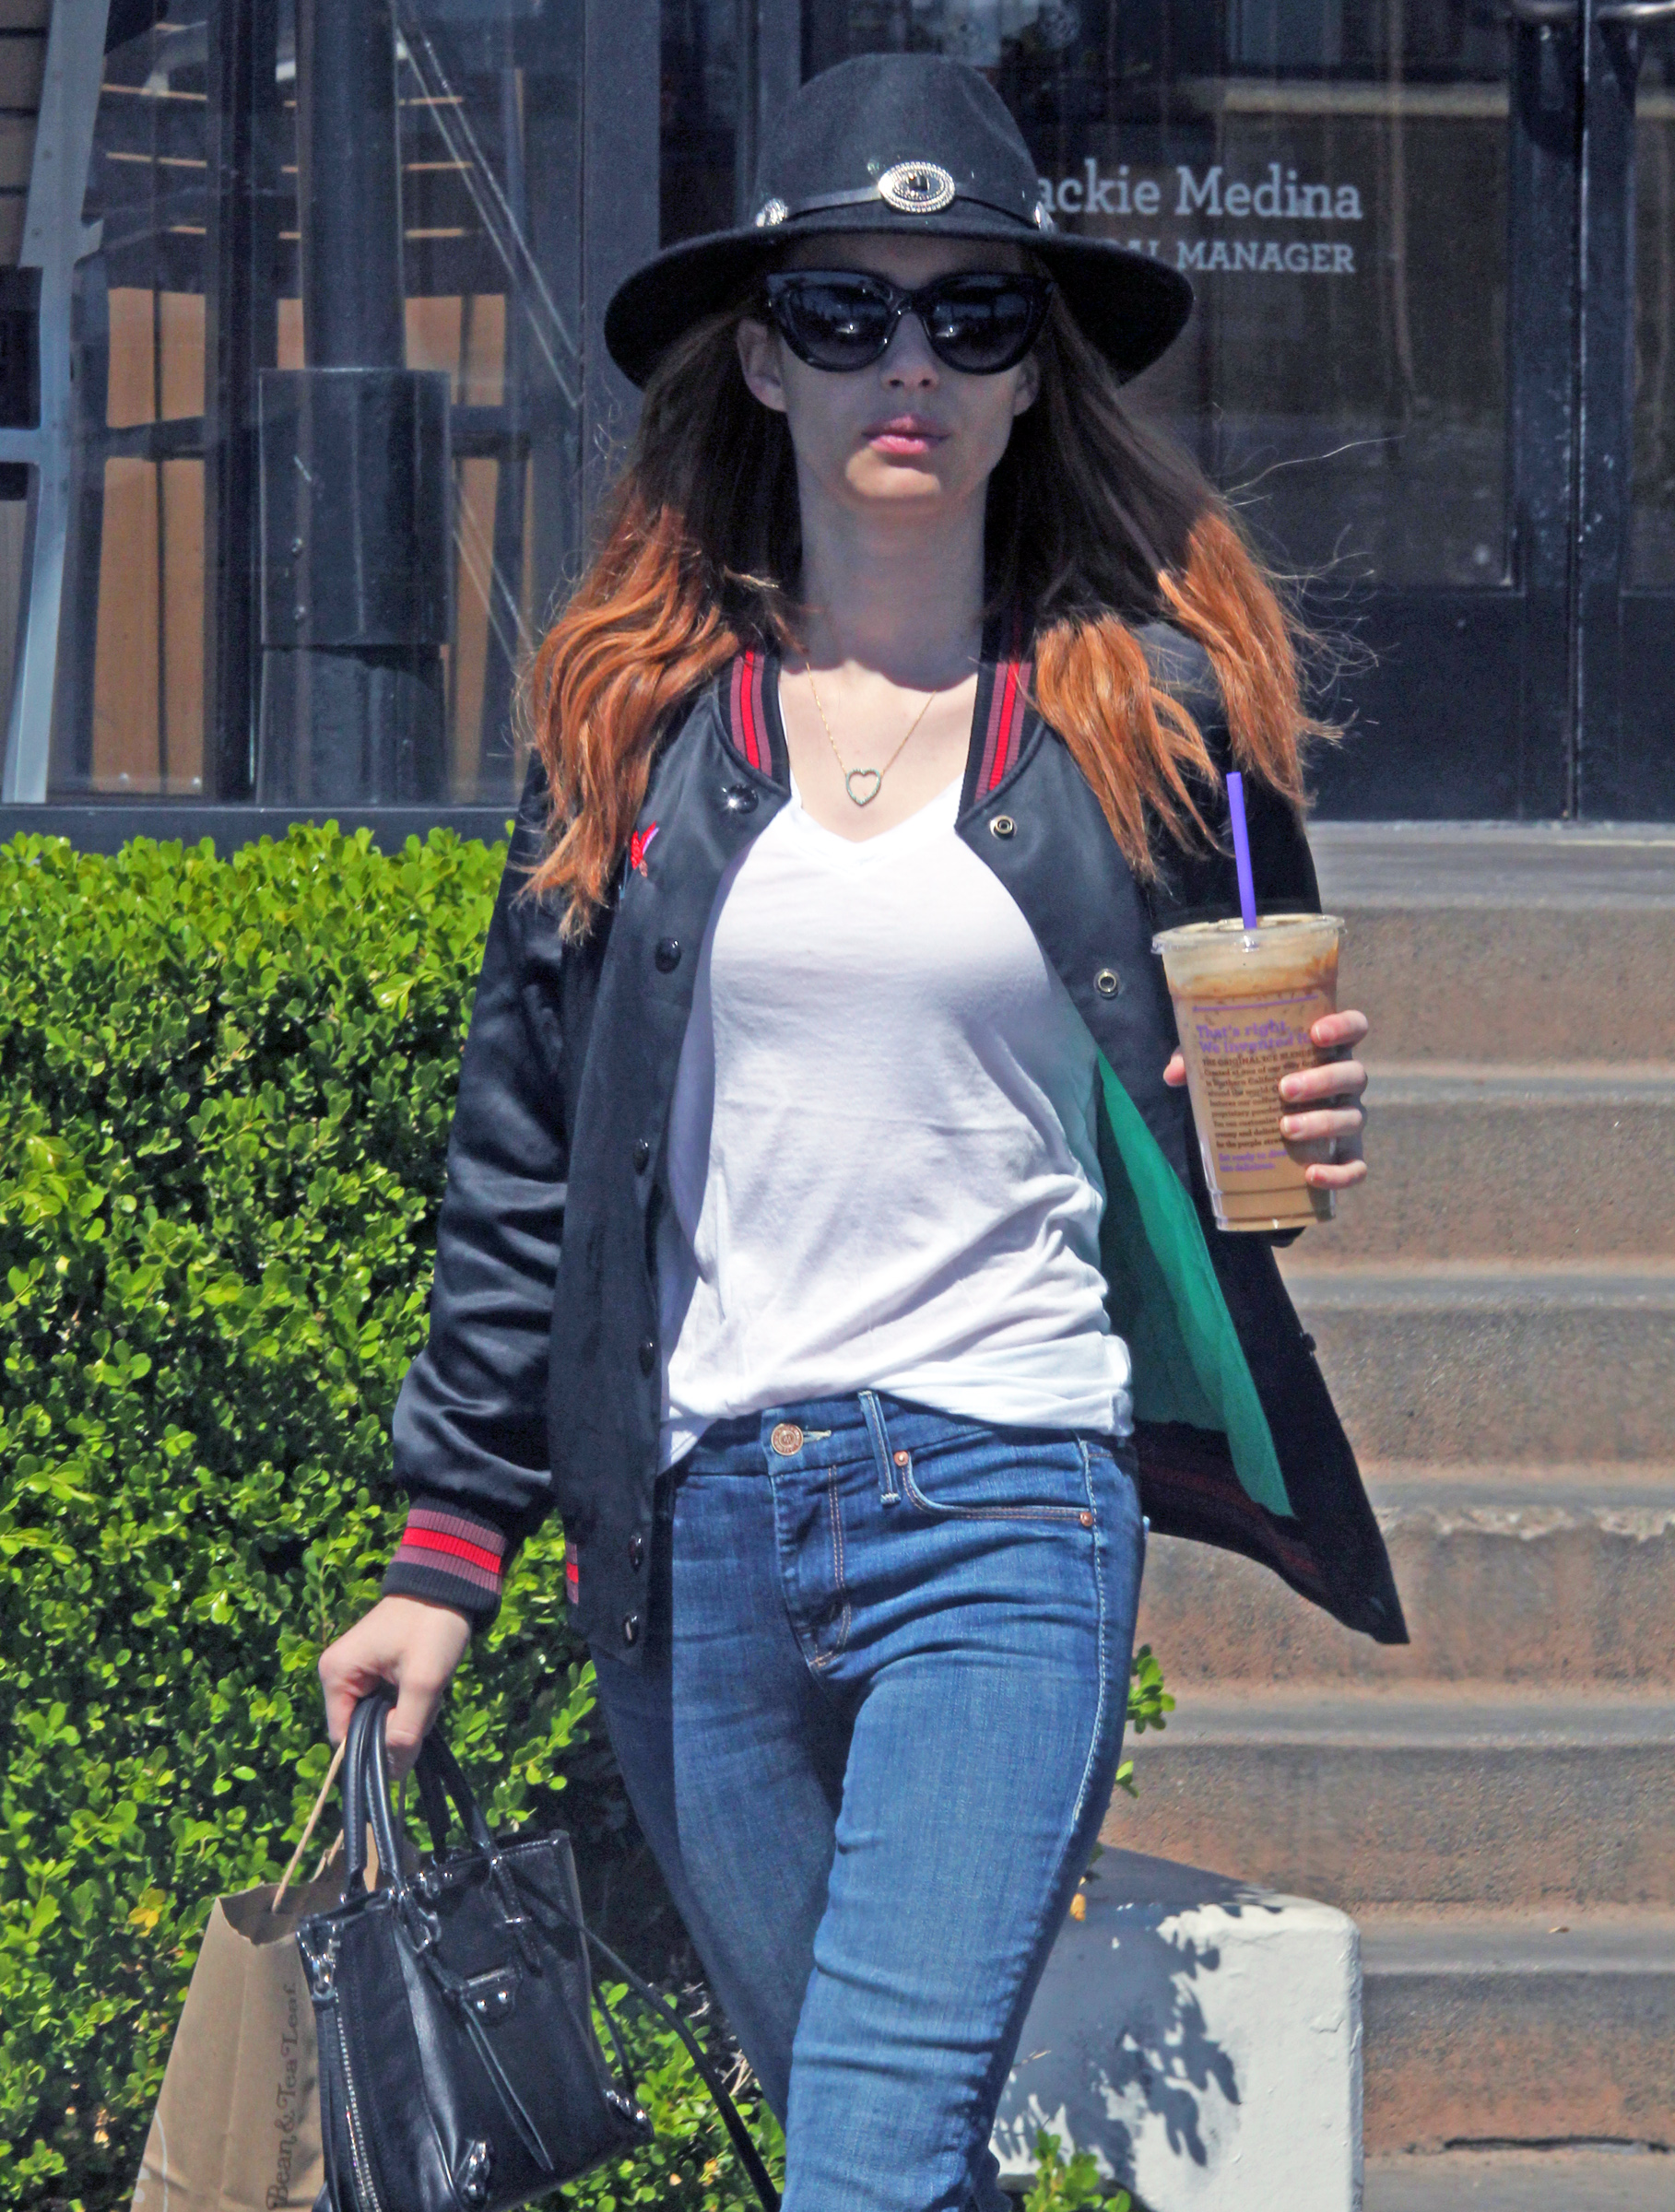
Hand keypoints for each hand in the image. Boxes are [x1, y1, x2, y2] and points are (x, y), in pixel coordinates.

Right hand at [318, 1594, 472, 1777]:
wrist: (451, 1585)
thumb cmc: (432, 1627)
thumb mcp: (423, 1682)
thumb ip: (405, 1730)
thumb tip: (392, 1775)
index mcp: (335, 1675)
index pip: (344, 1739)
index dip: (377, 1745)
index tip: (409, 1730)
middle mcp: (338, 1675)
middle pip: (364, 1729)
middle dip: (399, 1724)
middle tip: (426, 1700)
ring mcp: (356, 1672)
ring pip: (381, 1718)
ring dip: (410, 1712)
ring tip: (431, 1686)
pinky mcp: (376, 1670)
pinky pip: (390, 1703)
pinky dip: (412, 1700)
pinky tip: (429, 1681)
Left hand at [1162, 1007, 1369, 1191]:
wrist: (1261, 1129)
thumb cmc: (1249, 1083)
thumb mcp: (1224, 1066)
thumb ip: (1199, 1060)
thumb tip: (1173, 1074)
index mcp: (1324, 1050)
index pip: (1355, 1027)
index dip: (1344, 1026)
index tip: (1316, 1033)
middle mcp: (1344, 1083)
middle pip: (1354, 1075)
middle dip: (1323, 1080)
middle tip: (1284, 1089)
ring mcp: (1349, 1118)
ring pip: (1353, 1118)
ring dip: (1323, 1122)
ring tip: (1285, 1129)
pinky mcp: (1345, 1155)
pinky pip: (1356, 1166)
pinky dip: (1340, 1174)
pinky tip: (1311, 1175)